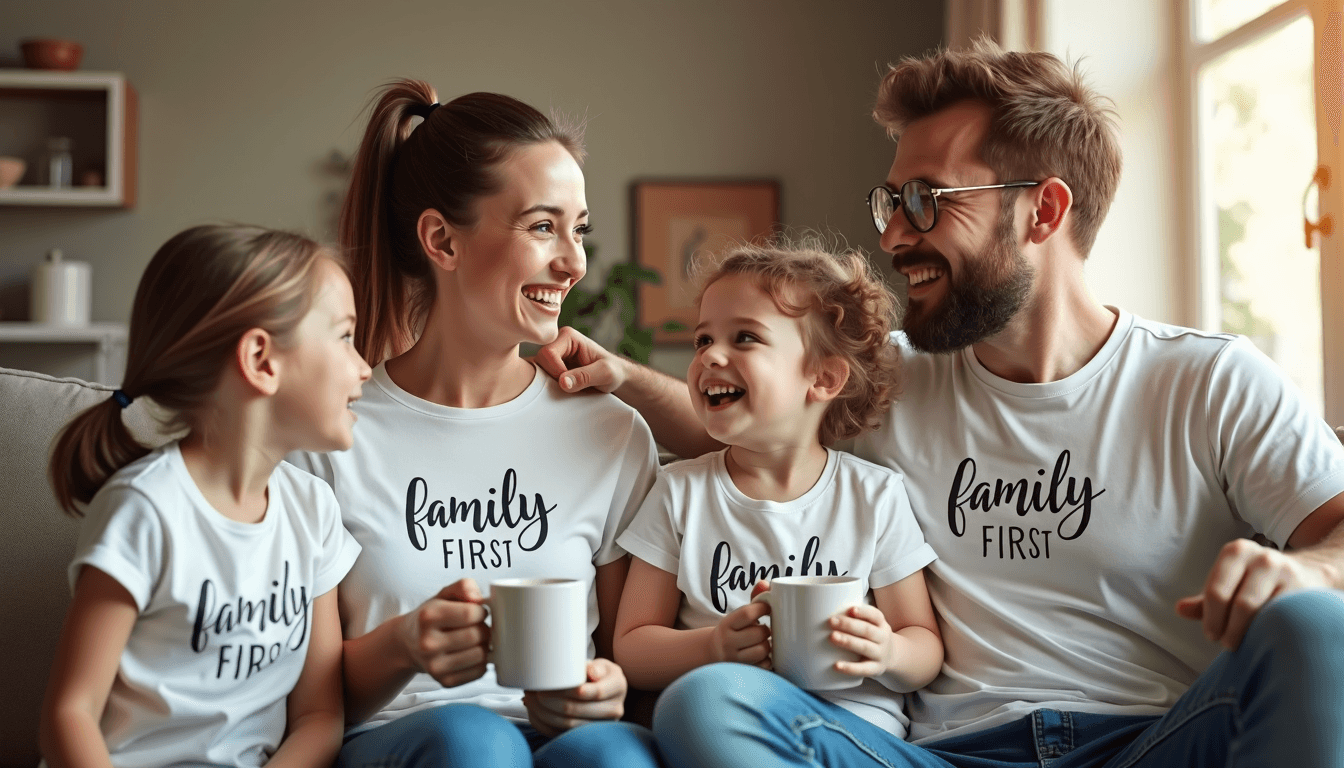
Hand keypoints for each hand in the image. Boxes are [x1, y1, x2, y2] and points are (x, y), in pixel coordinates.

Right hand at [397, 579, 489, 687]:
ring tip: (475, 640)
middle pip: (476, 635)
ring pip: (480, 655)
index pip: (470, 613)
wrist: (408, 643)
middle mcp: (428, 643)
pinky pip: (478, 672)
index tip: (477, 612)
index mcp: (428, 617)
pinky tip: (471, 654)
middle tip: (479, 627)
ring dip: (485, 646)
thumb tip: (478, 598)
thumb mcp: (443, 594)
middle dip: (484, 629)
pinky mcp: (444, 681)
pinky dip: (482, 662)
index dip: (481, 612)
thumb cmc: (431, 617)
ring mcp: (435, 666)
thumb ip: (463, 586)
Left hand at [522, 658, 626, 736]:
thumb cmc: (599, 673)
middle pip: (578, 710)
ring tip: (529, 700)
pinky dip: (545, 725)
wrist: (603, 689)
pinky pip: (562, 734)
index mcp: (618, 687)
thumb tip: (591, 671)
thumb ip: (596, 666)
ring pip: (568, 725)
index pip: (595, 691)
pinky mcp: (586, 734)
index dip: (569, 690)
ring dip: (544, 714)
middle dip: (551, 702)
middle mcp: (614, 709)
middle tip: (533, 692)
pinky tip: (534, 713)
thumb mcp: (601, 663)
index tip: (549, 684)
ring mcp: (600, 725)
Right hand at [534, 327, 627, 393]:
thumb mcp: (605, 374)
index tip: (573, 383)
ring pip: (535, 371)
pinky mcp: (549, 367)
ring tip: (568, 388)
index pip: (548, 354)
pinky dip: (547, 387)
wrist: (614, 377)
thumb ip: (585, 376)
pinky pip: (538, 378)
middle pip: (538, 362)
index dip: (557, 372)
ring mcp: (551, 355)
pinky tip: (561, 390)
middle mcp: (556, 342)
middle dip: (551, 378)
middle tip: (570, 387)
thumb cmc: (612, 371)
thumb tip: (563, 382)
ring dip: (548, 384)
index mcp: (567, 336)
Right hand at [710, 601, 771, 666]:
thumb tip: (766, 584)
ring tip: (763, 641)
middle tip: (765, 629)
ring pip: (762, 650)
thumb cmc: (733, 631)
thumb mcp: (737, 616)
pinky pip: (764, 665)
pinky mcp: (743, 671)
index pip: (747, 613)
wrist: (713, 652)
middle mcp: (728, 642)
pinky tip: (762, 654)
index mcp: (727, 624)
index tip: (768, 608)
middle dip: (766, 630)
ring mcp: (734, 659)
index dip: (763, 608)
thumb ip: (753, 599)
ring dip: (767, 645)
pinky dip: (767, 659)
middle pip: (758, 633)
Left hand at [828, 604, 895, 677]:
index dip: (863, 612)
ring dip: (848, 641)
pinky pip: (863, 669)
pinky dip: (850, 668)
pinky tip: (837, 665)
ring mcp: (880, 654)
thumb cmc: (873, 637)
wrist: (892, 657)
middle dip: (849, 625)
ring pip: (865, 647)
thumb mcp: (872, 625)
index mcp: (881, 624)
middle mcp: (883, 638)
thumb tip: (828, 612)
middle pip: (867, 630)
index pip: (875, 616)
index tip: (851, 609)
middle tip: (831, 621)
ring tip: (832, 637)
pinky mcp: (876, 669)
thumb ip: (856, 619)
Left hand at [1176, 538, 1335, 649]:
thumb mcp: (1229, 583)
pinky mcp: (1305, 589)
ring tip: (1243, 644)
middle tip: (1227, 644)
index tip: (1212, 635)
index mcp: (1235, 552)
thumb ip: (1205, 599)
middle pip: (1239, 604)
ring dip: (1248, 633)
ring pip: (1262, 611)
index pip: (1216, 591)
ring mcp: (1286, 572)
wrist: (1307, 573)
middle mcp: (1261, 557)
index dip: (1212, 619)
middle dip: (1230, 630)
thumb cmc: (1256, 582)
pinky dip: (1270, 631)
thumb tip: (1179, 610)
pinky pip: (1283, 616)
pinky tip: (1265, 639)